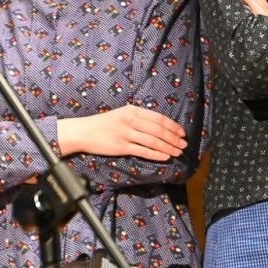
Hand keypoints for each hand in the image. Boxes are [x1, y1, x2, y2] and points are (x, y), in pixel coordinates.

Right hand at [57, 104, 186, 160]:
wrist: (83, 132)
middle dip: (174, 138)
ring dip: (168, 147)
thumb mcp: (121, 114)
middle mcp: (130, 120)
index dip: (173, 126)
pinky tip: (165, 157)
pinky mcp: (122, 147)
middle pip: (158, 130)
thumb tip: (157, 125)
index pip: (158, 118)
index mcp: (132, 110)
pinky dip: (156, 154)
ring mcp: (126, 134)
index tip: (182, 133)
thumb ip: (137, 117)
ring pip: (153, 141)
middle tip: (184, 144)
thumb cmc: (102, 124)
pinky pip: (143, 151)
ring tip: (178, 152)